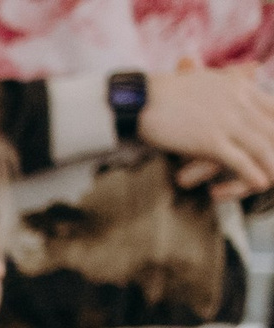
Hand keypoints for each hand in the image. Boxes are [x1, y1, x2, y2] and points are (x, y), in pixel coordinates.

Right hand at [141, 66, 273, 195]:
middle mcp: (239, 103)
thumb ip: (235, 74)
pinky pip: (239, 161)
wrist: (142, 98)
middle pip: (273, 129)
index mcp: (240, 87)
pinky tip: (259, 184)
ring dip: (272, 165)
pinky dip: (251, 174)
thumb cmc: (169, 89)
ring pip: (263, 147)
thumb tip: (255, 67)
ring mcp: (226, 122)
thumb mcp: (211, 75)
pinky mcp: (210, 140)